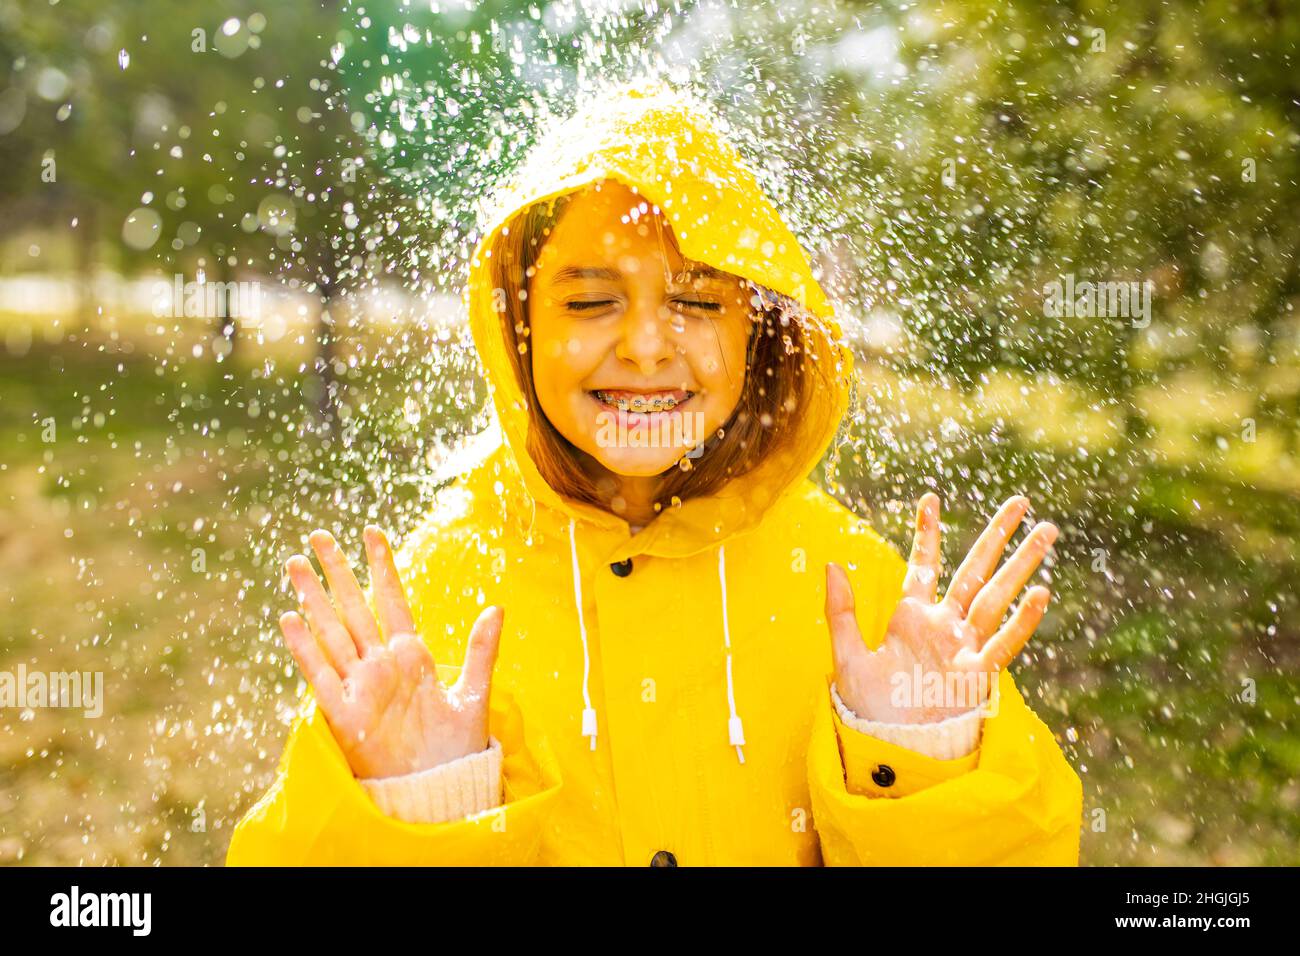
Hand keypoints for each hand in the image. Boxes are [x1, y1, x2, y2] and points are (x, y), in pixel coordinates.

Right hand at [279, 525, 502, 778]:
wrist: (438, 789)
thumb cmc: (455, 747)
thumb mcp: (474, 694)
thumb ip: (482, 651)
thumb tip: (497, 607)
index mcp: (412, 656)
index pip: (392, 600)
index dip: (381, 567)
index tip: (372, 532)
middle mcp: (381, 665)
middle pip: (354, 608)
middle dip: (337, 572)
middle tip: (319, 535)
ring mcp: (361, 686)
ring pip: (331, 632)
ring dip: (313, 599)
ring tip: (295, 563)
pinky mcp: (345, 713)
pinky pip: (320, 675)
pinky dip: (305, 648)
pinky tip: (289, 618)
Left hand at [827, 494, 1056, 723]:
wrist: (888, 750)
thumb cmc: (869, 709)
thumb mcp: (847, 657)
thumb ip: (842, 611)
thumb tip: (832, 563)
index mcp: (912, 618)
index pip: (924, 566)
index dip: (928, 533)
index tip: (931, 497)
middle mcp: (944, 627)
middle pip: (975, 571)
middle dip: (996, 536)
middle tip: (1020, 502)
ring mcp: (964, 649)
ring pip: (997, 597)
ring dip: (1021, 565)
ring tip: (1045, 531)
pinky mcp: (977, 676)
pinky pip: (1002, 643)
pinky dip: (1021, 621)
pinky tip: (1040, 593)